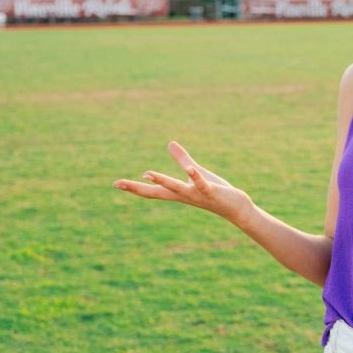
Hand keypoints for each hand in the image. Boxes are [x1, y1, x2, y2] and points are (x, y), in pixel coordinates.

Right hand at [113, 141, 252, 225]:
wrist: (236, 208)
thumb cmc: (216, 191)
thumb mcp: (197, 173)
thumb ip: (183, 160)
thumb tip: (170, 144)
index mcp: (179, 192)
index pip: (153, 191)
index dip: (135, 187)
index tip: (116, 184)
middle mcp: (184, 196)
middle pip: (158, 192)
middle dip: (138, 188)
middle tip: (119, 184)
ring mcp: (197, 195)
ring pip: (177, 189)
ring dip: (163, 181)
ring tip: (147, 173)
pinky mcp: (212, 192)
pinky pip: (202, 184)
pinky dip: (196, 177)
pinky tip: (191, 169)